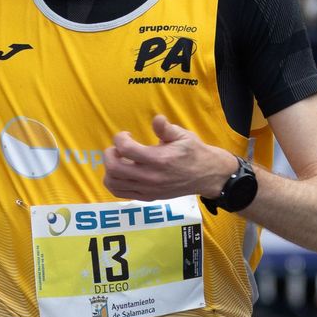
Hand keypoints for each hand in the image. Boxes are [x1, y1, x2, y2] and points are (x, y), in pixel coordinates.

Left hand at [102, 114, 236, 200]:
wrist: (206, 175)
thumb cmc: (194, 152)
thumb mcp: (183, 136)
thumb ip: (166, 128)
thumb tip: (156, 119)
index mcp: (159, 159)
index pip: (126, 149)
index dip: (120, 138)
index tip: (127, 134)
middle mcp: (151, 177)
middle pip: (114, 168)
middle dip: (109, 154)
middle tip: (117, 148)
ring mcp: (148, 189)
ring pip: (113, 183)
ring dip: (110, 169)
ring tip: (119, 160)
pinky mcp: (148, 197)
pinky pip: (121, 193)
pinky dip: (115, 182)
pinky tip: (123, 172)